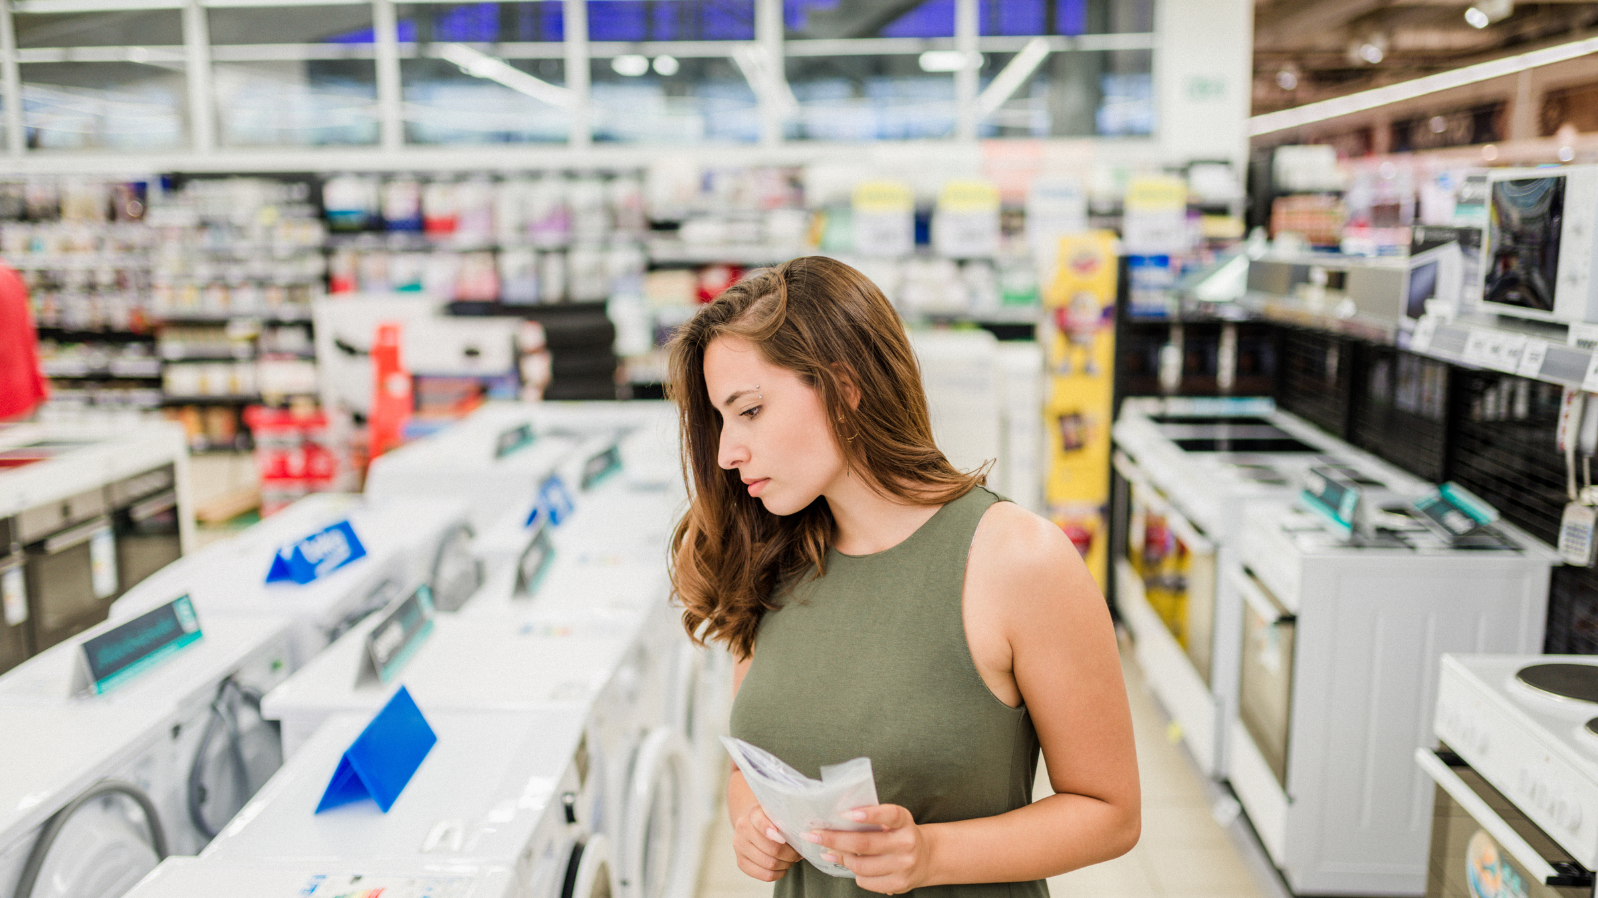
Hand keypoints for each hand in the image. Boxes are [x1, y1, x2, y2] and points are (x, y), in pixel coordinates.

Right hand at [733, 802, 801, 881]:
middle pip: (772, 848)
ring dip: (786, 864)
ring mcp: (739, 846)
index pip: (761, 822)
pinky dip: (778, 874)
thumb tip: (804, 836)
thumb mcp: (778, 812)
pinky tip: (783, 868)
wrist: (752, 824)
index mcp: (753, 813)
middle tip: (799, 853)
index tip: (784, 839)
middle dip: (791, 854)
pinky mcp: (741, 862)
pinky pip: (765, 875)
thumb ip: (787, 819)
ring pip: (770, 863)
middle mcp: (743, 828)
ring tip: (792, 859)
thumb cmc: (772, 819)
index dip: (773, 832)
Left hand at [806, 805, 931, 894]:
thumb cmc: (898, 835)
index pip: (889, 815)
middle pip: (864, 843)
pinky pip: (866, 881)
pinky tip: (851, 865)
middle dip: (834, 839)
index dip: (868, 814)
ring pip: (861, 865)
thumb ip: (870, 820)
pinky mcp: (899, 884)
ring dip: (841, 858)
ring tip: (830, 852)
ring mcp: (904, 866)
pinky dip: (854, 873)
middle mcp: (907, 843)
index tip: (844, 814)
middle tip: (813, 835)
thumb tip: (832, 824)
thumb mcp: (891, 822)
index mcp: (904, 822)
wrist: (926, 858)